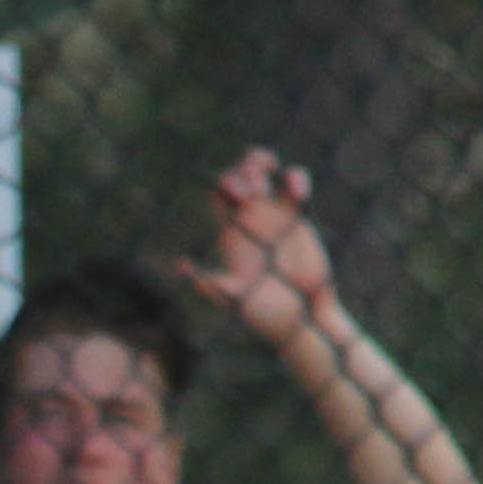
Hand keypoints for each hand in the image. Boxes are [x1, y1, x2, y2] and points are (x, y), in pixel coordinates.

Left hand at [174, 147, 338, 349]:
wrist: (301, 318)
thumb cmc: (265, 315)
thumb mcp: (235, 299)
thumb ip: (211, 284)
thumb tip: (181, 267)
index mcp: (230, 232)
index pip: (219, 193)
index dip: (225, 183)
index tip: (240, 196)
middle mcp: (249, 220)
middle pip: (239, 174)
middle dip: (246, 169)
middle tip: (257, 190)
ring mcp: (274, 215)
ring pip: (266, 172)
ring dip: (267, 164)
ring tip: (275, 176)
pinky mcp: (299, 218)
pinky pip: (294, 185)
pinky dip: (297, 179)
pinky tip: (300, 194)